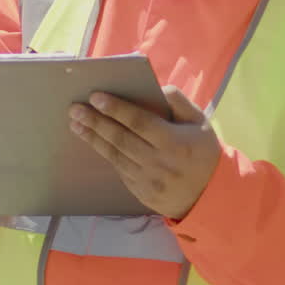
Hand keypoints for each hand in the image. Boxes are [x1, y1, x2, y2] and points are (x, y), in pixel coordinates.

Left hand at [69, 85, 221, 219]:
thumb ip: (178, 102)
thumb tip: (156, 88)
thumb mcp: (200, 122)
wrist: (210, 196)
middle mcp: (159, 163)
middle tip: (75, 109)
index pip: (139, 122)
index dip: (116, 109)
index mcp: (174, 142)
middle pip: (121, 139)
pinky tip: (92, 141)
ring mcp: (148, 181)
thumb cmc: (203, 152)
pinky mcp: (141, 193)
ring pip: (115, 155)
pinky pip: (119, 170)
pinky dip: (105, 153)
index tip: (95, 96)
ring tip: (75, 123)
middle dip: (95, 122)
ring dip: (93, 138)